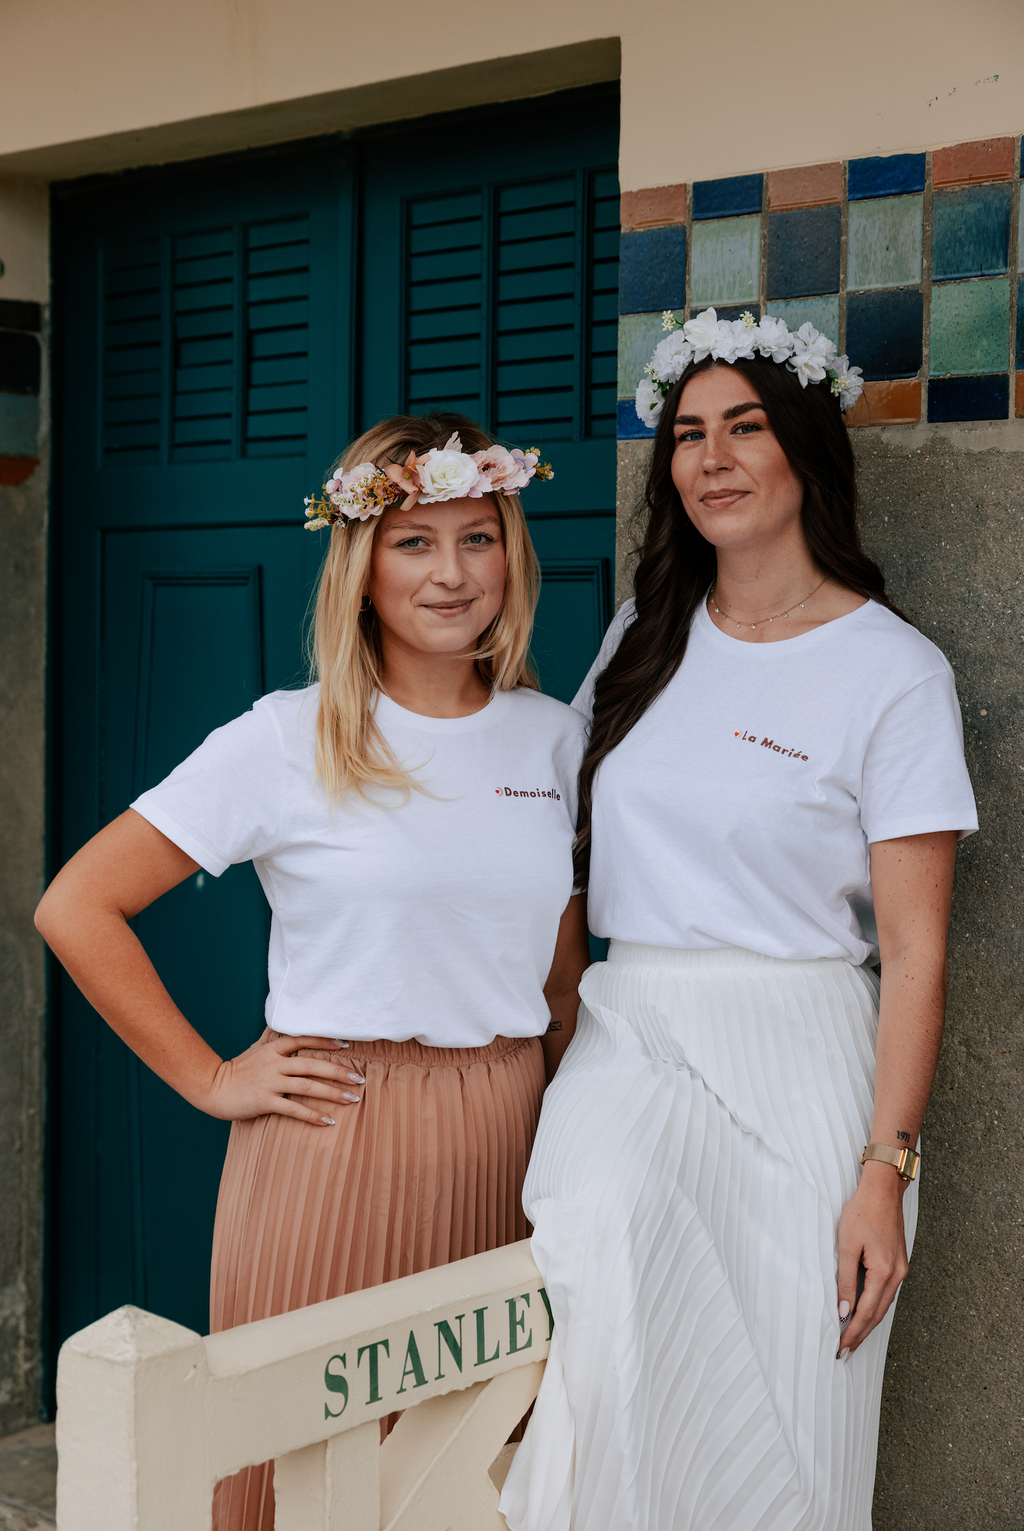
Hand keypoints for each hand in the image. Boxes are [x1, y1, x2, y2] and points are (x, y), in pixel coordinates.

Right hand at [195, 1031, 365, 1124]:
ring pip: (308, 1086)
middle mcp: (275, 1063)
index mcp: (273, 1049)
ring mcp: (270, 1082)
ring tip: (352, 1099)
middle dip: (339, 1072)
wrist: (213, 1088)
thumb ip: (271, 1037)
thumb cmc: (237, 1069)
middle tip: (359, 1079)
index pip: (304, 1040)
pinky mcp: (265, 1101)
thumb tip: (280, 1022)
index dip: (326, 1041)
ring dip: (333, 1093)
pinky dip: (313, 1115)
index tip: (346, 1046)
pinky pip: (294, 1109)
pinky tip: (329, 1121)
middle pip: (313, 1065)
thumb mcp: (254, 1049)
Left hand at [835, 1160, 908, 1357]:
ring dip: (867, 1324)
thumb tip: (844, 1312)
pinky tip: (864, 1314)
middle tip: (844, 1354)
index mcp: (884, 1272)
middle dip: (860, 1336)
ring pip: (883, 1306)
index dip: (852, 1333)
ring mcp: (900, 1270)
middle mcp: (897, 1275)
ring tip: (852, 1340)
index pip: (865, 1313)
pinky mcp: (899, 1263)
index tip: (840, 1349)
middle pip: (877, 1315)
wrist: (884, 1189)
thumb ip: (845, 1280)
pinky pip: (886, 1294)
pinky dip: (874, 1308)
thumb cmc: (862, 1212)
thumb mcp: (847, 1245)